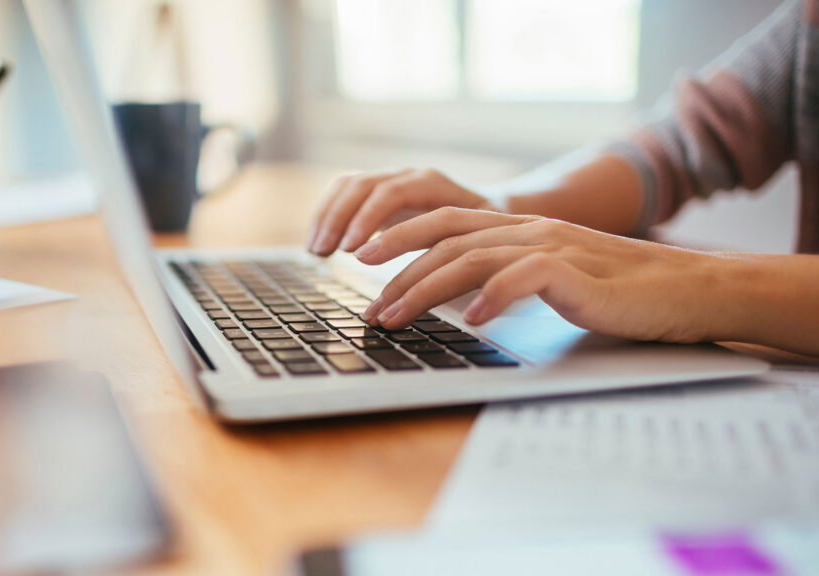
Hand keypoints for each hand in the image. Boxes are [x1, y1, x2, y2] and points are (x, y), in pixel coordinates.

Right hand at [306, 169, 496, 256]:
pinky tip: (318, 244)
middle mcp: (407, 175)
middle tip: (324, 252)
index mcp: (433, 184)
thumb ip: (462, 250)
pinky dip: (327, 216)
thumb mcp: (484, 238)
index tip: (352, 251)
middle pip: (363, 185)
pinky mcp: (377, 193)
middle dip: (339, 218)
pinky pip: (344, 194)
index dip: (368, 220)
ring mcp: (390, 179)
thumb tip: (442, 278)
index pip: (392, 192)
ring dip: (327, 216)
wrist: (492, 209)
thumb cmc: (490, 231)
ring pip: (348, 186)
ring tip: (316, 251)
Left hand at [355, 207, 739, 343]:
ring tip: (394, 317)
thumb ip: (505, 279)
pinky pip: (523, 278)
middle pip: (446, 237)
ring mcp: (551, 247)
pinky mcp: (575, 272)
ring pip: (471, 258)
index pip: (445, 226)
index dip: (400, 239)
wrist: (685, 289)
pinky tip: (469, 320)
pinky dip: (491, 296)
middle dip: (396, 265)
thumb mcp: (549, 280)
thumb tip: (458, 301)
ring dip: (425, 289)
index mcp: (518, 229)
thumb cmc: (616, 292)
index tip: (363, 262)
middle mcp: (528, 230)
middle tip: (365, 298)